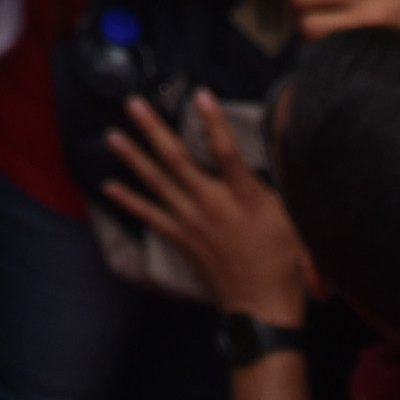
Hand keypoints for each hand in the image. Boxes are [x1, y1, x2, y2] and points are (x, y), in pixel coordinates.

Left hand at [100, 95, 306, 322]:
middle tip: (133, 104)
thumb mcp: (289, 217)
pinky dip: (129, 201)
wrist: (262, 304)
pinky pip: (150, 216)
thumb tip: (255, 159)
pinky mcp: (182, 238)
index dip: (213, 121)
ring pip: (157, 182)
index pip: (226, 151)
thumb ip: (267, 186)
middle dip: (154, 129)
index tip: (200, 94)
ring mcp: (192, 221)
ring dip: (133, 157)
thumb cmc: (283, 260)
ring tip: (112, 135)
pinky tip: (109, 187)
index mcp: (244, 197)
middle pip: (177, 160)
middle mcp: (212, 204)